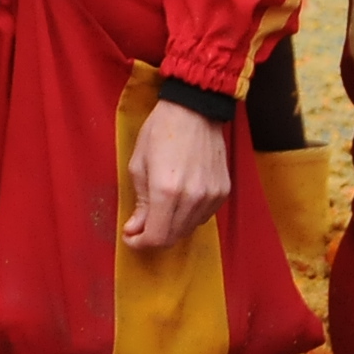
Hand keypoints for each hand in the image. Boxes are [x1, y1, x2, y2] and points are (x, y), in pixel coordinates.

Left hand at [125, 100, 230, 249]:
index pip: (156, 236)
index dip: (140, 243)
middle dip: (153, 237)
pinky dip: (188, 217)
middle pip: (173, 237)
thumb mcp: (139, 165)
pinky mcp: (223, 191)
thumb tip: (135, 229)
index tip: (131, 237)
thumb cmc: (161, 131)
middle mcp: (192, 197)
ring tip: (159, 212)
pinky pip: (203, 216)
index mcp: (166, 191)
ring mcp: (211, 195)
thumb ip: (140, 202)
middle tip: (140, 227)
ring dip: (171, 228)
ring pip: (189, 229)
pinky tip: (179, 203)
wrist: (195, 109)